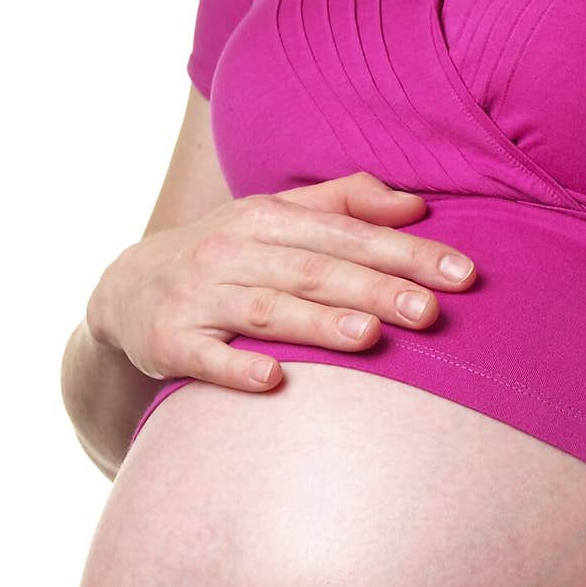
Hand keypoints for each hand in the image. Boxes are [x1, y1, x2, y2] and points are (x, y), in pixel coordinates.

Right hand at [86, 170, 475, 393]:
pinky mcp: (169, 342)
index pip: (349, 234)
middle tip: (430, 312)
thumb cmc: (223, 255)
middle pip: (315, 270)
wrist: (122, 290)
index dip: (406, 252)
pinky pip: (205, 357)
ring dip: (318, 323)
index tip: (462, 274)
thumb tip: (415, 205)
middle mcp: (234, 251)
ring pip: (267, 309)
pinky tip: (274, 381)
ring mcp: (200, 299)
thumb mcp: (273, 218)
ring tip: (369, 336)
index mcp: (267, 219)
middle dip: (375, 289)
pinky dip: (237, 368)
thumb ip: (344, 205)